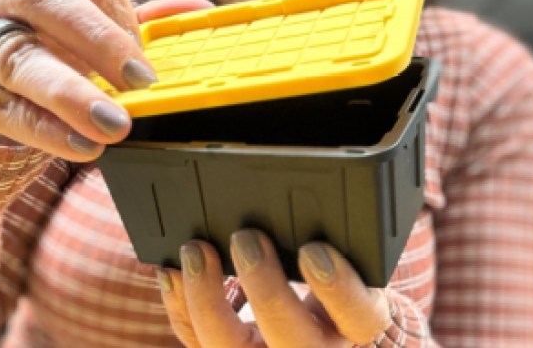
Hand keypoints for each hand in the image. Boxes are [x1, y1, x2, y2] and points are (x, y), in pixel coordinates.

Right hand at [0, 0, 211, 160]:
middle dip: (97, 40)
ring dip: (71, 94)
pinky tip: (80, 144)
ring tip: (113, 125)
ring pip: (17, 58)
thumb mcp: (75, 35)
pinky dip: (43, 129)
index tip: (144, 51)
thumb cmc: (30, 54)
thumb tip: (196, 11)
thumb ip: (129, 23)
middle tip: (140, 82)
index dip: (115, 5)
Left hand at [158, 230, 391, 346]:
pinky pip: (196, 341)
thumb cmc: (328, 285)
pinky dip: (180, 307)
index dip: (339, 288)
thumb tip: (294, 198)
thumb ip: (334, 241)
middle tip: (247, 239)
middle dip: (266, 290)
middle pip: (294, 342)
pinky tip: (172, 274)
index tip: (313, 250)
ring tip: (196, 252)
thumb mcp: (347, 263)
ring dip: (207, 301)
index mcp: (353, 325)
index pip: (361, 316)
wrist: (315, 327)